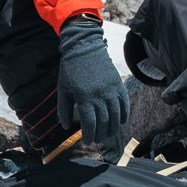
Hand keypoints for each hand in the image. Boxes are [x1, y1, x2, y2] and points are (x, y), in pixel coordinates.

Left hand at [56, 15, 128, 151]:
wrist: (84, 46)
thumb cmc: (70, 68)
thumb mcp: (62, 88)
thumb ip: (63, 108)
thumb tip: (66, 126)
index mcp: (84, 96)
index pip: (90, 123)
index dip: (89, 134)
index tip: (87, 140)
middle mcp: (99, 94)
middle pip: (104, 121)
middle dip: (100, 134)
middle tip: (97, 139)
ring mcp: (111, 89)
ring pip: (116, 115)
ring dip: (113, 128)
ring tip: (107, 134)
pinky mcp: (118, 83)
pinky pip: (124, 103)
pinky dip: (124, 114)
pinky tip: (121, 122)